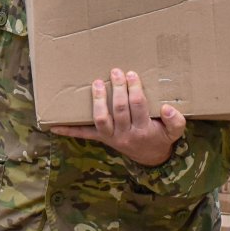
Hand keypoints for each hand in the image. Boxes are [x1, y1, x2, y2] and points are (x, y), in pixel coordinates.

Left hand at [50, 68, 185, 166]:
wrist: (151, 158)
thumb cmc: (161, 137)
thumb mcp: (175, 132)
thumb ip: (176, 121)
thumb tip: (168, 108)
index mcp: (144, 130)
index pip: (138, 106)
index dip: (134, 90)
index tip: (132, 74)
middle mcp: (126, 134)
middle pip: (119, 110)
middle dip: (118, 89)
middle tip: (116, 72)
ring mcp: (111, 137)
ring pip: (101, 119)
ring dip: (97, 101)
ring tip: (97, 83)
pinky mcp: (101, 138)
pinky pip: (84, 135)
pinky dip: (69, 130)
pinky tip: (53, 125)